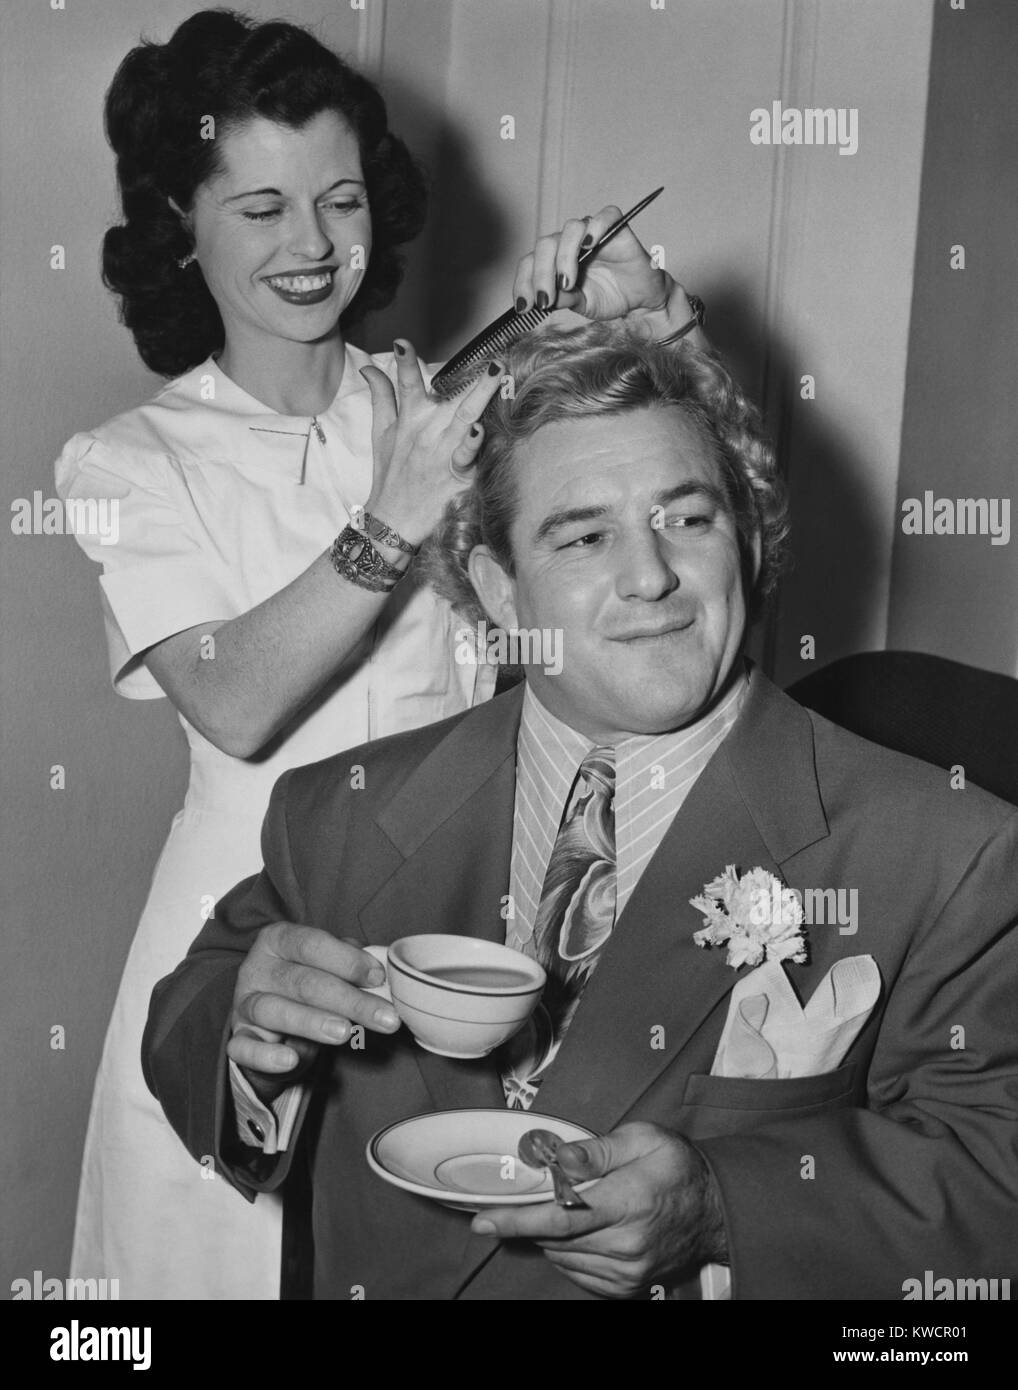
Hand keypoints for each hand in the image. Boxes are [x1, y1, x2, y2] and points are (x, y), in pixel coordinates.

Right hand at [227, 923, 400, 1098]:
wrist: (270, 1020)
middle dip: (349, 1000)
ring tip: (345, 1033)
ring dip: (312, 1022)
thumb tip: (380, 971)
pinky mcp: (237, 1039)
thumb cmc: (307, 984)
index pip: (312, 944)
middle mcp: (256, 968)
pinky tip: (291, 1060)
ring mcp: (244, 1004)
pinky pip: (244, 1048)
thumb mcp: (326, 966)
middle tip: (385, 1018)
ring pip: (274, 1010)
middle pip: (303, 982)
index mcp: (278, 939)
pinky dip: (266, 1056)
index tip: (378, 978)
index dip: (347, 960)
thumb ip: (349, 963)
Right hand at [359, 341, 503, 547]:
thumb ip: (381, 397)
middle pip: (449, 397)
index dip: (404, 362)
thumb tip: (370, 367)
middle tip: (492, 356)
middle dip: (472, 375)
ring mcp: (442, 454)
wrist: (391, 520)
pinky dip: (472, 445)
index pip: (405, 384)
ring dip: (480, 396)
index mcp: (410, 419)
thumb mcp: (381, 433)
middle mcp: (427, 432)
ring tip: (495, 375)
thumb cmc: (390, 474)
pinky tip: (478, 430)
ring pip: (463, 418)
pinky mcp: (456, 477)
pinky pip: (466, 458)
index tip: (402, 342)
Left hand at [470, 1122, 727, 1298]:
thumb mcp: (644, 1138)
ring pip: (561, 1256)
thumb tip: (559, 1158)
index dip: (517, 1219)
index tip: (483, 1221)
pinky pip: (576, 1272)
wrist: (715, 1211)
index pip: (561, 1216)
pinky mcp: (625, 1286)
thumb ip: (598, 1150)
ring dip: (551, 1232)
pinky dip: (567, 1250)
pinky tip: (581, 1229)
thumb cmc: (677, 1167)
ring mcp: (626, 1271)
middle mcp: (626, 1244)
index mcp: (629, 1202)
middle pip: (555, 1237)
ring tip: (570, 1205)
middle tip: (534, 1191)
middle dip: (533, 1216)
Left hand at [512, 204, 675, 324]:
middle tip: (545, 300)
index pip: (531, 262)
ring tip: (567, 283)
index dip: (523, 282)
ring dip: (563, 258)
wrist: (640, 301)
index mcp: (555, 260)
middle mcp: (569, 244)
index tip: (524, 307)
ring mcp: (591, 233)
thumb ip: (560, 299)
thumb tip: (539, 299)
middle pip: (545, 245)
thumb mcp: (580, 305)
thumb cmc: (609, 298)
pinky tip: (589, 246)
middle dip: (540, 274)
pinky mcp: (615, 227)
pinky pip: (603, 217)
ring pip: (569, 230)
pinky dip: (594, 228)